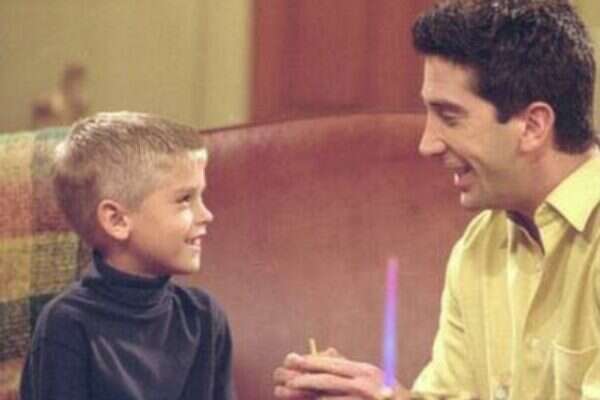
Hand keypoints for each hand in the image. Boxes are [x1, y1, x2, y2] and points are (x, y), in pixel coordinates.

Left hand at [274, 349, 409, 399]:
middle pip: (329, 380)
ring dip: (311, 396)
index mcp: (365, 371)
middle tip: (288, 379)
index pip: (334, 364)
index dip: (312, 362)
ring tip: (293, 393)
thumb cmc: (390, 395)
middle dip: (306, 379)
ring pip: (329, 397)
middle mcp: (365, 383)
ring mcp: (363, 399)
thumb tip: (326, 354)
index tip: (294, 360)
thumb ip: (351, 369)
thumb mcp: (372, 377)